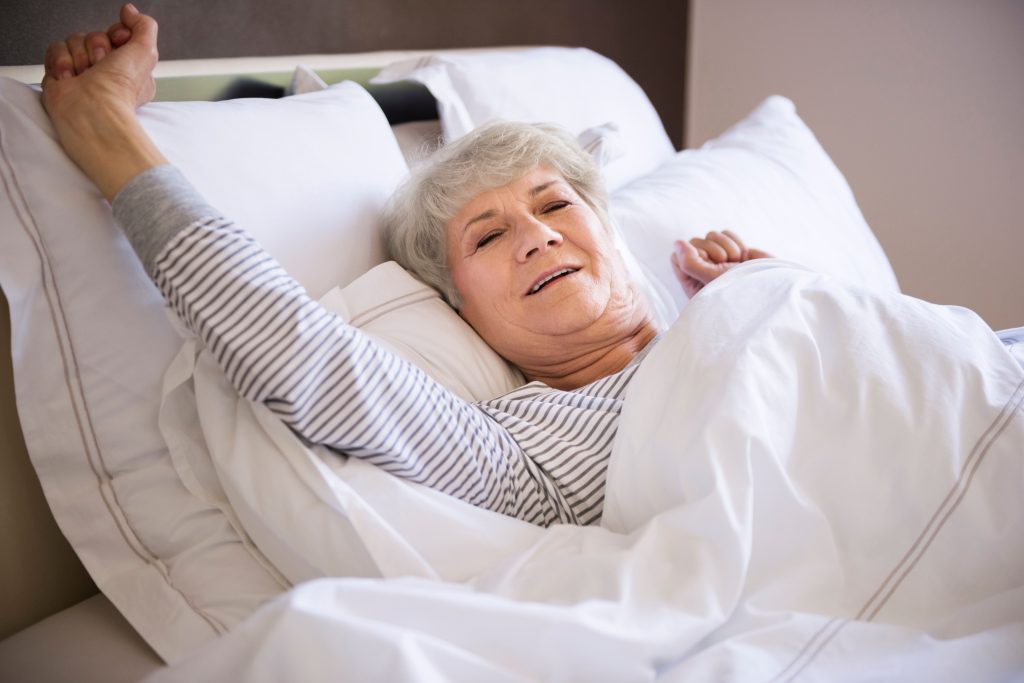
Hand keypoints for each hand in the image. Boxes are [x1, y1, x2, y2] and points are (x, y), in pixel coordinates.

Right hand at [42, 4, 158, 120]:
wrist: (91, 109)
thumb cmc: (120, 89)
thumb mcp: (146, 51)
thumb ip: (144, 26)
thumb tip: (129, 11)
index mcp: (129, 68)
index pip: (116, 33)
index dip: (116, 34)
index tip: (120, 42)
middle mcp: (106, 71)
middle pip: (94, 35)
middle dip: (97, 47)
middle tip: (101, 65)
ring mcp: (82, 72)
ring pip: (74, 40)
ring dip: (79, 56)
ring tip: (85, 75)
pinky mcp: (60, 74)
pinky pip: (55, 49)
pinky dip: (62, 62)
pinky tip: (70, 78)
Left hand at [670, 230, 771, 297]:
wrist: (771, 288)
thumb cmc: (738, 292)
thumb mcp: (710, 280)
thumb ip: (689, 263)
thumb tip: (677, 242)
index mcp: (691, 281)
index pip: (677, 256)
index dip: (691, 255)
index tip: (707, 264)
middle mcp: (703, 269)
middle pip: (694, 242)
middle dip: (713, 250)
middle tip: (725, 266)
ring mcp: (719, 259)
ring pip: (711, 235)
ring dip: (726, 247)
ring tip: (736, 264)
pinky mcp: (733, 250)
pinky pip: (726, 233)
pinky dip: (736, 243)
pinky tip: (744, 258)